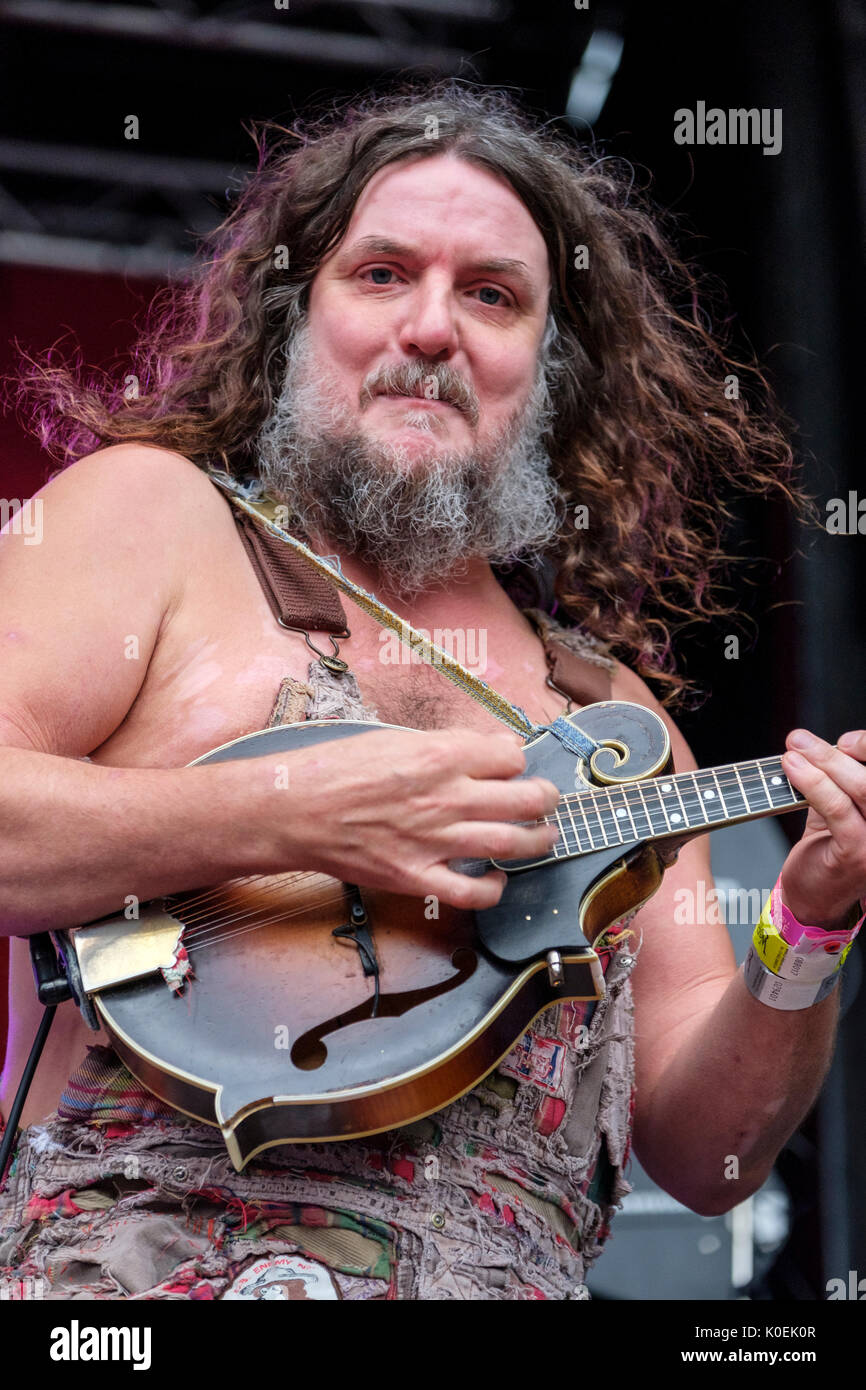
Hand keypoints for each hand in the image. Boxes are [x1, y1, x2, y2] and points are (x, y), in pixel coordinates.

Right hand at [255, 725, 561, 910]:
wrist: (293, 810)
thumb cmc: (336, 769)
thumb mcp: (393, 739)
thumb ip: (445, 746)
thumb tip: (488, 749)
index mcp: (440, 755)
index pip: (511, 755)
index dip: (516, 760)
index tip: (511, 766)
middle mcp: (446, 797)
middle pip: (527, 798)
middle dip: (545, 798)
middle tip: (545, 799)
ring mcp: (435, 841)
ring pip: (513, 843)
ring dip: (538, 840)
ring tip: (541, 836)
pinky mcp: (418, 877)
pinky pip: (473, 892)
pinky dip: (495, 888)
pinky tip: (496, 878)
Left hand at [779, 728, 865, 929]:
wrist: (815, 899)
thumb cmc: (827, 852)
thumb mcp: (836, 809)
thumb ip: (835, 780)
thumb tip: (818, 746)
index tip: (843, 741)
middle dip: (835, 753)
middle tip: (799, 740)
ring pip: (860, 788)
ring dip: (822, 763)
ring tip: (791, 752)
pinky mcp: (858, 854)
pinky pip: (838, 809)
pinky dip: (813, 784)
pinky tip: (792, 770)